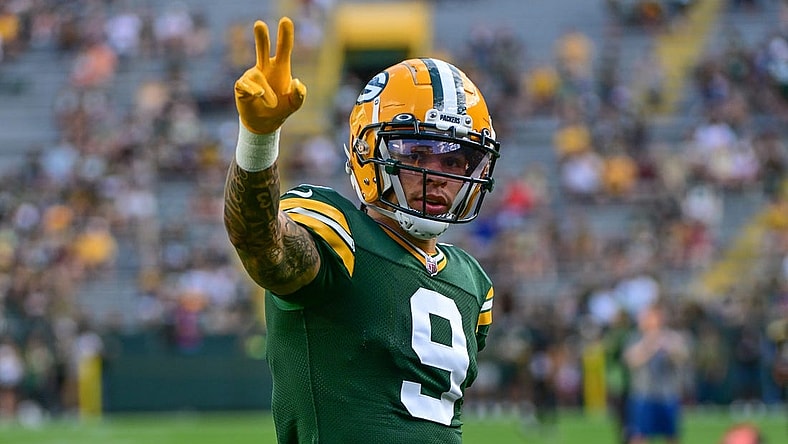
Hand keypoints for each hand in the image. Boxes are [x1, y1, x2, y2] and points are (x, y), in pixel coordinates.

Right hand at [234, 17, 306, 133]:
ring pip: (258, 78)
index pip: (284, 48)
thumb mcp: (294, 105)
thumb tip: (296, 81)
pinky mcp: (242, 85)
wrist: (264, 123)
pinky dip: (254, 90)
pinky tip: (257, 95)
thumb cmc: (280, 109)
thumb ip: (299, 95)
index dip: (285, 35)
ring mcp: (252, 75)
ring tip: (272, 103)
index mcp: (280, 68)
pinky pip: (246, 85)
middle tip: (259, 24)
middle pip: (262, 49)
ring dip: (267, 93)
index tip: (286, 21)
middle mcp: (265, 68)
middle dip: (261, 37)